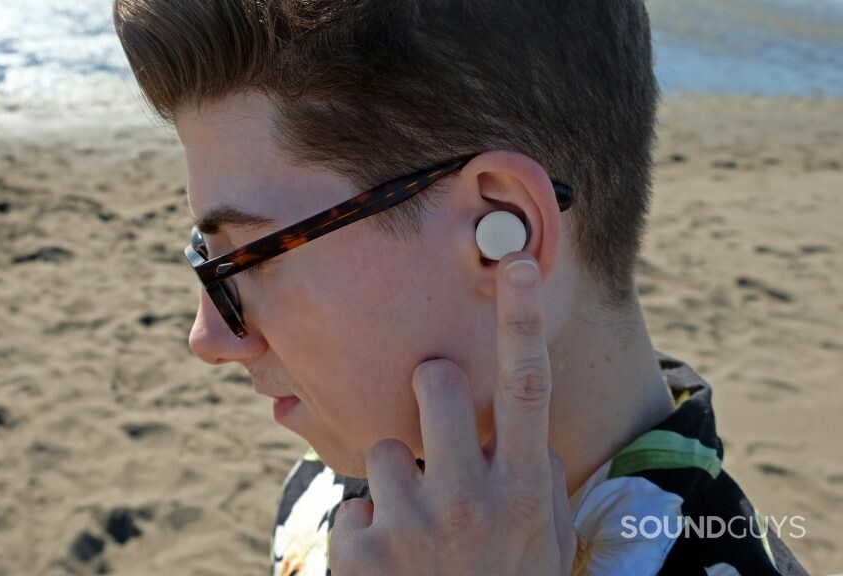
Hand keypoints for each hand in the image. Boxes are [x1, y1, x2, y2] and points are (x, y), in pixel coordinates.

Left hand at [329, 252, 575, 574]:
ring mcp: (413, 523)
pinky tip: (389, 568)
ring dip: (396, 483)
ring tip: (419, 536)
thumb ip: (533, 474)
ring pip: (382, 447)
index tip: (517, 265)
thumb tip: (520, 427)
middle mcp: (472, 499)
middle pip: (433, 384)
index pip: (527, 390)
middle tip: (435, 435)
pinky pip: (350, 503)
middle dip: (428, 391)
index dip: (523, 323)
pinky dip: (365, 531)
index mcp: (523, 491)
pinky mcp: (361, 549)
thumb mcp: (541, 538)